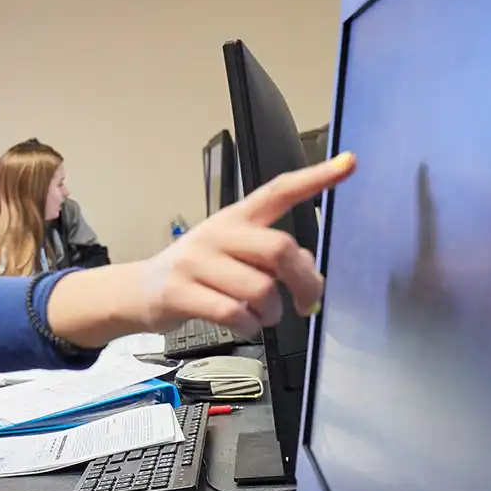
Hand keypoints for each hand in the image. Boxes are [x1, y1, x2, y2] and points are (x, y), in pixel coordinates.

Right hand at [49, 152, 356, 344]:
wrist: (141, 290)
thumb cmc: (199, 272)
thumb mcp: (234, 255)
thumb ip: (273, 258)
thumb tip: (310, 273)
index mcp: (237, 218)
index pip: (279, 190)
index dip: (317, 178)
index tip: (349, 163)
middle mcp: (218, 233)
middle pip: (279, 249)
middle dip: (304, 282)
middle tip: (306, 302)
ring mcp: (196, 261)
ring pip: (260, 290)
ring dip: (272, 314)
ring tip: (262, 317)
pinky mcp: (181, 291)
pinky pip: (234, 314)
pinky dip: (249, 327)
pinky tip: (244, 326)